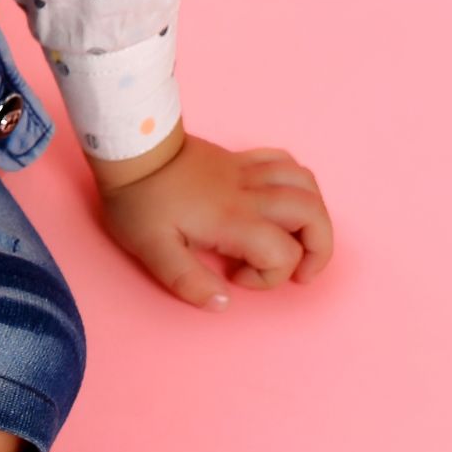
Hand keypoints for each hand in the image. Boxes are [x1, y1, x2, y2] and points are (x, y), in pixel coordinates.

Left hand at [90, 128, 333, 309]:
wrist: (131, 148)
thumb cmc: (138, 200)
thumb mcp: (152, 250)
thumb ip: (187, 281)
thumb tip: (223, 303)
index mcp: (232, 220)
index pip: (282, 253)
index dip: (270, 277)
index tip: (236, 278)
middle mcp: (249, 194)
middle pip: (313, 213)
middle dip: (320, 248)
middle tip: (301, 272)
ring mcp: (247, 172)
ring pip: (307, 183)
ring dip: (316, 214)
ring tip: (301, 238)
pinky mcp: (239, 159)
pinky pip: (285, 161)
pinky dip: (297, 182)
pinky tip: (282, 200)